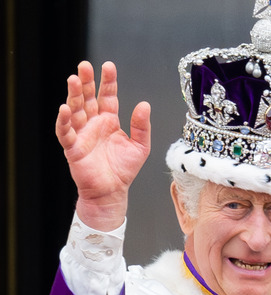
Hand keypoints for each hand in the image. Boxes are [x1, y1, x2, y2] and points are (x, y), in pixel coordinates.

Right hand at [55, 61, 150, 230]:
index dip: (108, 81)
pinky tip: (65, 108)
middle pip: (87, 98)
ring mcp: (82, 134)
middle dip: (86, 82)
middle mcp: (94, 124)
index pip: (107, 96)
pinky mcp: (73, 148)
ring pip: (75, 110)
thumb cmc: (124, 170)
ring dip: (73, 95)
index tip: (108, 66)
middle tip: (84, 65)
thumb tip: (144, 104)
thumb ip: (141, 126)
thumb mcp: (140, 146)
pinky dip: (64, 121)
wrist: (112, 192)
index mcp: (109, 121)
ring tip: (73, 79)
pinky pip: (66, 132)